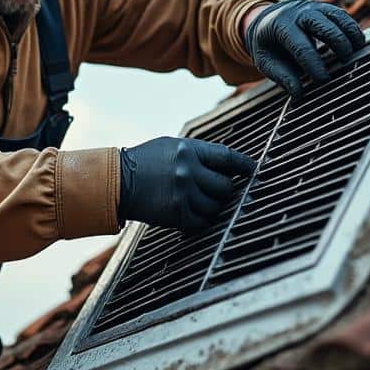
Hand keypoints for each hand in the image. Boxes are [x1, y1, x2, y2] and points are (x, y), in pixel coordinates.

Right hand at [118, 137, 255, 229]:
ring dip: (212, 207)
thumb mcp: (170, 147)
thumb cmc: (144, 162)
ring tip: (199, 201)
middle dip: (223, 190)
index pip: (227, 157)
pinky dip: (201, 221)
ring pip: (216, 207)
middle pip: (225, 186)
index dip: (244, 165)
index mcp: (188, 150)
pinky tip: (192, 214)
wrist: (116, 182)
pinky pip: (202, 222)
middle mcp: (188, 171)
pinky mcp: (176, 215)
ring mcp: (183, 194)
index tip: (253, 170)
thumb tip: (227, 166)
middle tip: (215, 190)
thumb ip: (198, 154)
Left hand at [243, 0, 365, 97]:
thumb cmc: (268, 43)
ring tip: (357, 54)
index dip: (314, 64)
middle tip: (345, 65)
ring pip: (339, 17)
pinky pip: (343, 16)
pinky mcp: (326, 8)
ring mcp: (314, 8)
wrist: (267, 17)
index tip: (324, 80)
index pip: (301, 46)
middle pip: (324, 26)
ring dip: (351, 35)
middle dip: (338, 45)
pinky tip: (357, 45)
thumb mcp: (265, 60)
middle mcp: (299, 13)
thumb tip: (298, 94)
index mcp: (281, 26)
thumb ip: (281, 76)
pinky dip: (353, 30)